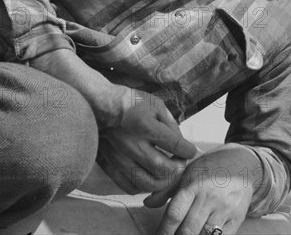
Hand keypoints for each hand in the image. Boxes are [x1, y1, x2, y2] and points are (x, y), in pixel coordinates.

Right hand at [30, 48, 196, 193]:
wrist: (100, 106)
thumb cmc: (131, 103)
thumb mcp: (155, 104)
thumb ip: (170, 124)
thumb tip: (182, 144)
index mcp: (147, 126)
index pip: (175, 146)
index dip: (188, 151)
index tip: (190, 151)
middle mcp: (133, 145)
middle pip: (164, 169)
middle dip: (177, 169)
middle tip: (179, 163)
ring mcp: (120, 158)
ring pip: (148, 183)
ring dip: (162, 182)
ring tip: (166, 173)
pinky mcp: (110, 166)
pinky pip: (130, 187)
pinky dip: (143, 187)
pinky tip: (148, 177)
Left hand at [145, 144, 260, 234]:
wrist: (242, 162)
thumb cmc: (209, 166)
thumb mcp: (187, 169)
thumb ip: (167, 187)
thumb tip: (147, 203)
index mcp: (194, 184)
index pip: (174, 214)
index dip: (164, 231)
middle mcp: (209, 197)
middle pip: (188, 230)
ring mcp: (224, 209)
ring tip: (186, 234)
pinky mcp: (237, 218)